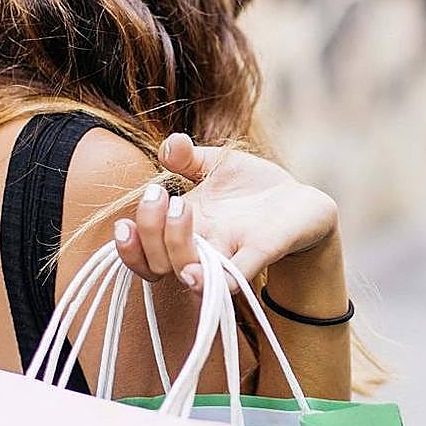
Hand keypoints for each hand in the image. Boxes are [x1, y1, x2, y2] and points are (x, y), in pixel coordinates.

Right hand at [113, 133, 338, 291]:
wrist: (301, 203)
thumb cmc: (254, 188)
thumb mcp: (218, 165)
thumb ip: (188, 157)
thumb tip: (168, 145)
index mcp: (185, 228)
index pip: (143, 252)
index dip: (127, 247)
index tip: (124, 224)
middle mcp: (202, 248)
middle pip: (158, 262)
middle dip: (150, 230)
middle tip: (162, 195)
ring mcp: (229, 254)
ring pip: (188, 271)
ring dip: (175, 244)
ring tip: (182, 208)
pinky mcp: (260, 254)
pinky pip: (233, 278)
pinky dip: (215, 280)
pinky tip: (198, 274)